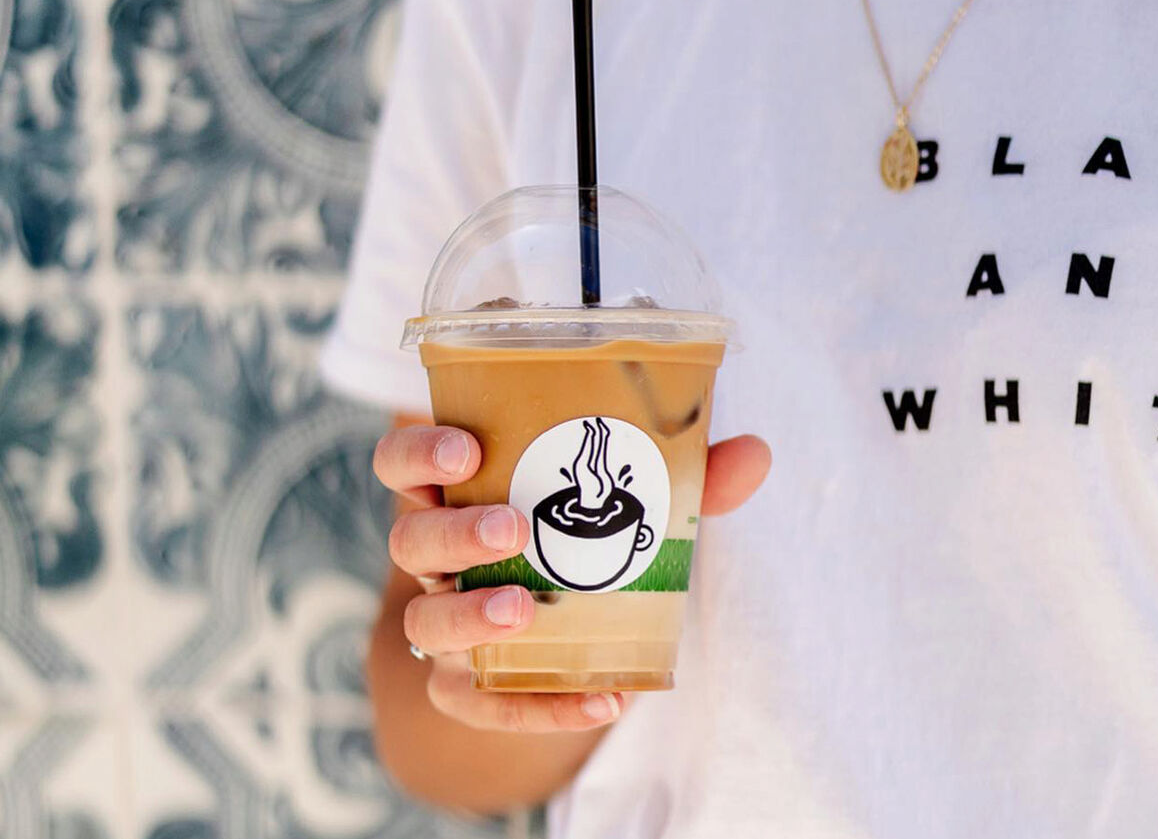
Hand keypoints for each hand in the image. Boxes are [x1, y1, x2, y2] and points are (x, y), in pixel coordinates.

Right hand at [373, 424, 770, 732]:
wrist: (547, 627)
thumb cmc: (580, 541)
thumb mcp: (627, 502)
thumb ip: (684, 478)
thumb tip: (756, 453)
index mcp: (457, 493)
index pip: (402, 463)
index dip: (420, 454)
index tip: (468, 449)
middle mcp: (435, 558)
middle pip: (409, 540)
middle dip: (455, 535)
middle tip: (512, 528)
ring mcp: (443, 624)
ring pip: (423, 625)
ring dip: (468, 618)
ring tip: (522, 611)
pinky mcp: (466, 687)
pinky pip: (480, 705)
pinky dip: (538, 708)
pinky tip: (603, 700)